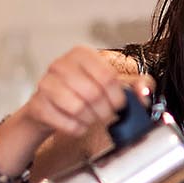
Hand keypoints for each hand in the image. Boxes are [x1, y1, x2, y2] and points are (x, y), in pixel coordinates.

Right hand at [15, 46, 153, 138]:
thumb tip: (145, 91)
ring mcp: (46, 83)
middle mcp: (61, 64)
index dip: (118, 96)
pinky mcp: (38, 105)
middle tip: (105, 114)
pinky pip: (66, 123)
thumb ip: (134, 85)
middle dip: (105, 111)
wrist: (47, 108)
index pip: (108, 76)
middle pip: (94, 93)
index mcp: (82, 54)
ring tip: (90, 118)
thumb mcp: (108, 84)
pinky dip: (77, 129)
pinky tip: (76, 123)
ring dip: (90, 120)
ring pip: (79, 108)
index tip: (119, 105)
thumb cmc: (80, 93)